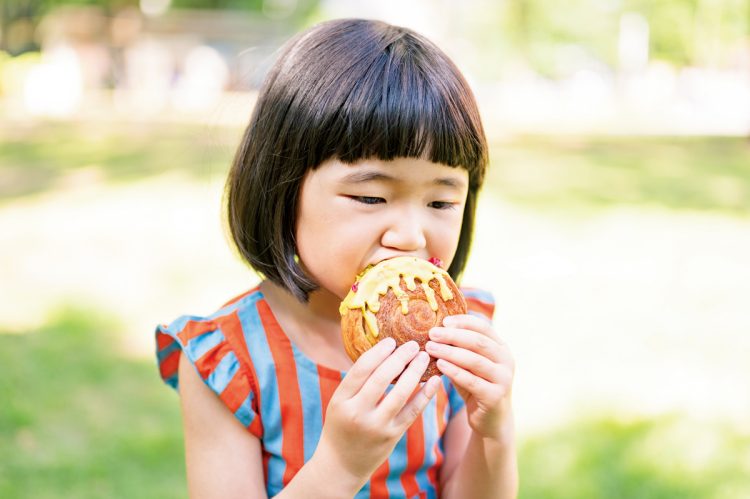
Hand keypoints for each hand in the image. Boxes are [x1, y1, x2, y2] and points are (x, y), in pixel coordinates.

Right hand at [314, 338, 441, 487]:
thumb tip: (383, 351)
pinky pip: (412, 411)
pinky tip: (434, 381)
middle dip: (400, 358)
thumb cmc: (341, 425)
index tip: (391, 341)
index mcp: (340, 400)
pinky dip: (425, 395)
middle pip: (382, 378)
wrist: (341, 465)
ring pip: (401, 393)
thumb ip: (357, 382)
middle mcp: (358, 413)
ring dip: (415, 372)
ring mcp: (377, 426)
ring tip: (424, 357)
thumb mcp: (339, 402)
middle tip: (413, 345)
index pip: (361, 369)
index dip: (378, 352)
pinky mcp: (392, 436)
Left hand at [426, 314, 514, 439]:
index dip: (463, 322)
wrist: (491, 420)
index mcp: (501, 348)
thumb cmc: (475, 386)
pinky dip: (454, 371)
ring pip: (474, 360)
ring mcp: (503, 379)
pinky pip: (471, 380)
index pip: (483, 327)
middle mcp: (506, 361)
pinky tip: (439, 365)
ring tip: (430, 347)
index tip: (443, 321)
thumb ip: (460, 349)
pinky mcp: (495, 396)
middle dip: (453, 335)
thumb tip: (435, 330)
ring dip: (450, 352)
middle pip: (478, 342)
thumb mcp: (469, 365)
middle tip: (432, 333)